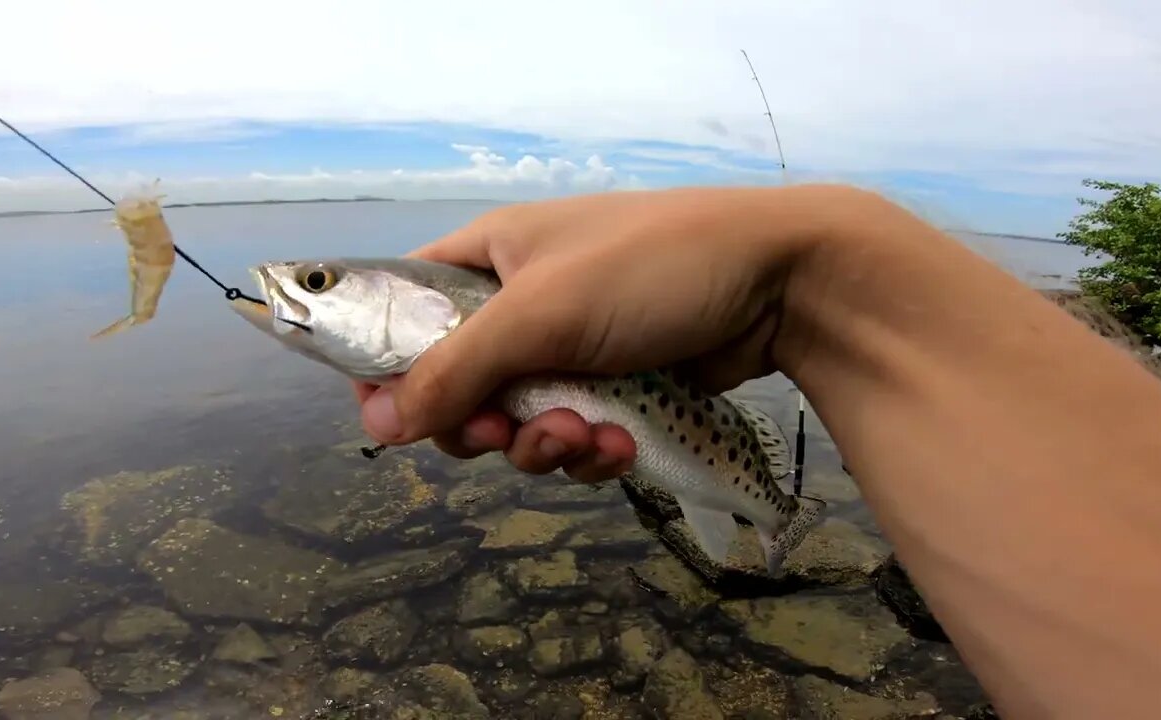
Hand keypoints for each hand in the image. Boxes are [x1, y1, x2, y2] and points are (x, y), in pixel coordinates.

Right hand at [353, 185, 838, 480]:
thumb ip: (454, 369)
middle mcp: (519, 300)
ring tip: (587, 437)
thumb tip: (381, 421)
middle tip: (509, 432)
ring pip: (516, 423)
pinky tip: (621, 449)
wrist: (779, 280)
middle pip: (457, 386)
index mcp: (487, 255)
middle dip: (483, 424)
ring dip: (541, 446)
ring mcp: (569, 347)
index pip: (402, 309)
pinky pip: (571, 437)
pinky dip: (588, 452)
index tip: (397, 418)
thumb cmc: (647, 270)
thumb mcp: (539, 312)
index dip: (389, 366)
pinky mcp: (614, 386)